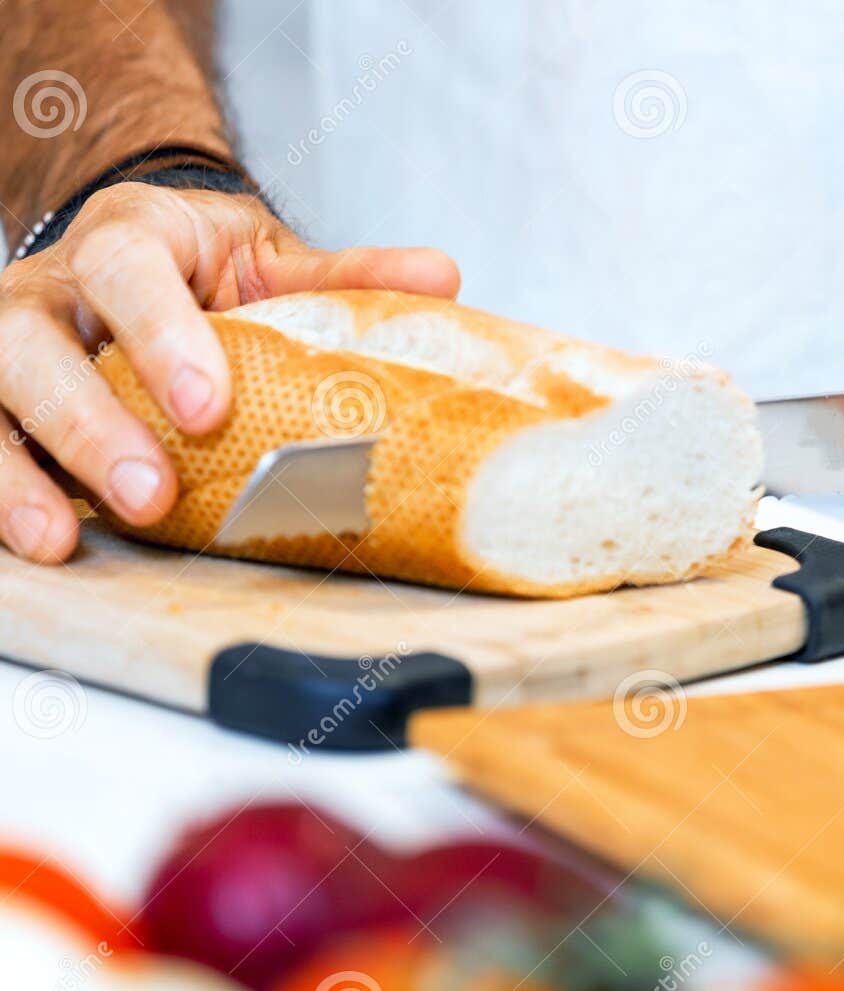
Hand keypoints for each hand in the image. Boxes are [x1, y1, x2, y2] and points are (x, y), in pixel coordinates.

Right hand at [0, 183, 458, 562]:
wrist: (145, 256)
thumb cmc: (207, 269)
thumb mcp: (271, 261)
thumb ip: (346, 276)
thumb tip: (440, 278)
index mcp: (127, 238)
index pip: (126, 269)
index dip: (160, 335)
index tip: (209, 407)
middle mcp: (50, 290)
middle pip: (29, 342)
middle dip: (86, 421)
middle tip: (150, 492)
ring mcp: (9, 347)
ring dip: (17, 472)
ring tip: (63, 536)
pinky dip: (3, 492)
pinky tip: (41, 538)